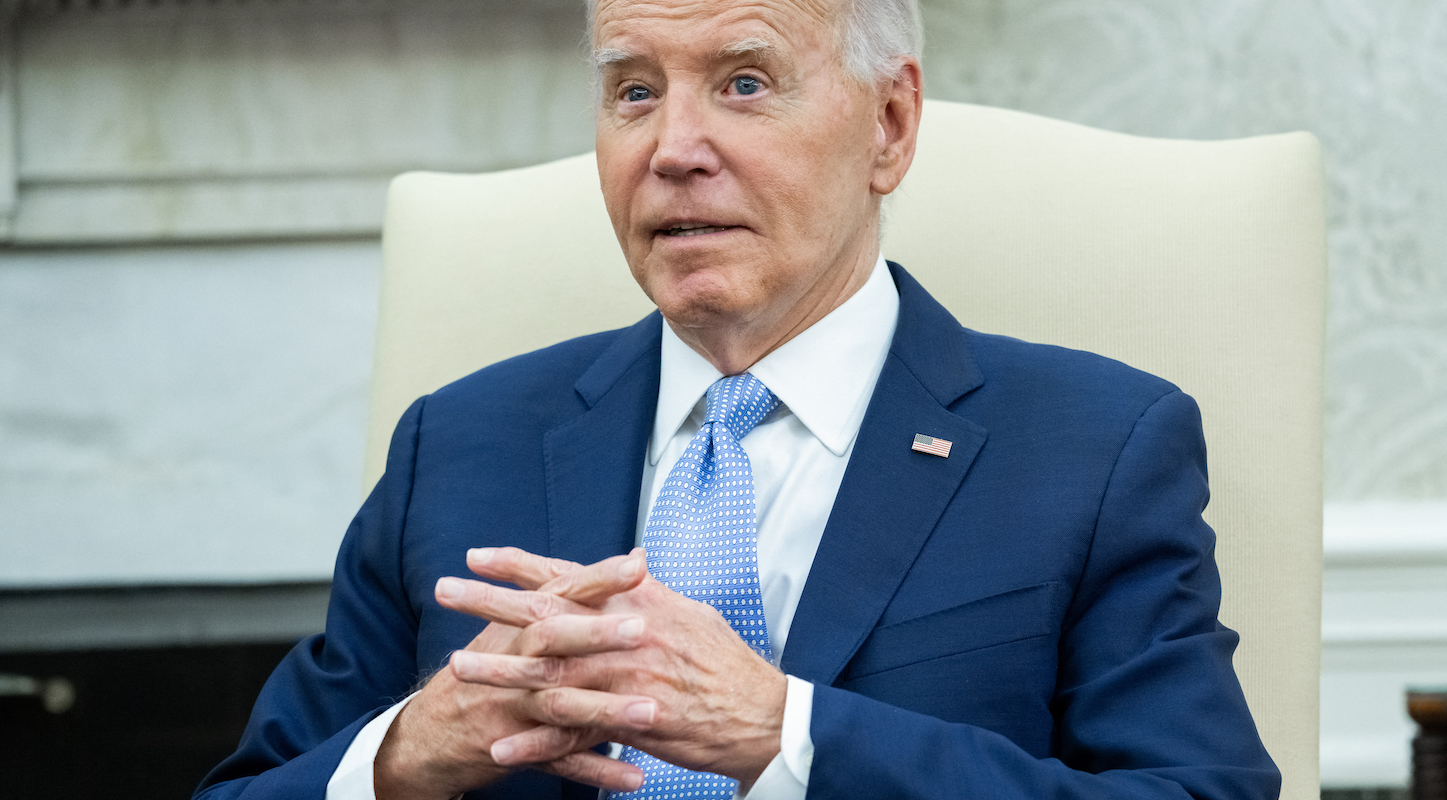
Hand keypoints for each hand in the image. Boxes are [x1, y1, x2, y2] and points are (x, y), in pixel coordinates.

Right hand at [374, 548, 653, 799]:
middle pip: (554, 641)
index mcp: (518, 626)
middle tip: (641, 628)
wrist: (427, 735)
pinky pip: (560, 761)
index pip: (559, 592)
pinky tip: (632, 777)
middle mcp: (513, 662)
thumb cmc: (481, 671)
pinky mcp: (516, 751)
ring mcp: (513, 708)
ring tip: (650, 712)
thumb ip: (566, 597)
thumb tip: (635, 560)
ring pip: (561, 705)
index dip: (597, 578)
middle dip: (598, 634)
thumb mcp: (512, 628)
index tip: (637, 564)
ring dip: (607, 710)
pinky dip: (596, 771)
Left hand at [451, 555, 787, 788]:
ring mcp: (623, 679)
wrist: (760, 714)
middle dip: (490, 601)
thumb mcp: (690, 612)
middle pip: (545, 612)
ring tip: (456, 668)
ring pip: (549, 672)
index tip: (477, 554)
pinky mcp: (628, 724)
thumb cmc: (727, 663)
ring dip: (499, 669)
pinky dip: (535, 742)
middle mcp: (624, 633)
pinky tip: (500, 746)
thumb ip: (649, 593)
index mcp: (637, 602)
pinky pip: (572, 735)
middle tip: (443, 591)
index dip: (520, 564)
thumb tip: (629, 566)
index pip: (568, 574)